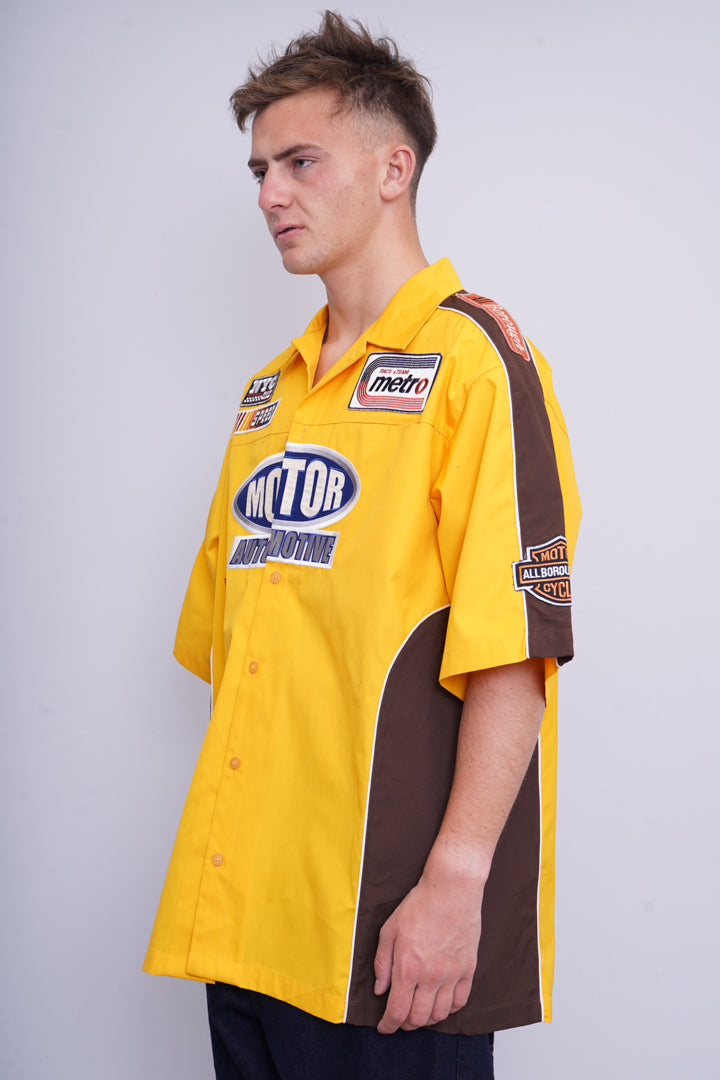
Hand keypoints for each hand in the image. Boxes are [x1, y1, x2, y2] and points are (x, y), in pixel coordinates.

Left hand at [373, 861, 483, 1033]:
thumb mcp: (390, 930)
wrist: (451, 889)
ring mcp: (452, 974)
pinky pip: (460, 1001)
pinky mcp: (468, 968)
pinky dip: (449, 1009)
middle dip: (405, 1024)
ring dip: (427, 1019)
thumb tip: (380, 988)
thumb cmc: (419, 905)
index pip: (397, 1012)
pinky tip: (441, 1002)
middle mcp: (431, 977)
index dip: (388, 1025)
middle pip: (418, 1018)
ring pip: (440, 1015)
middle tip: (399, 1018)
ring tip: (419, 1011)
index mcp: (408, 968)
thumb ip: (383, 963)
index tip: (384, 1027)